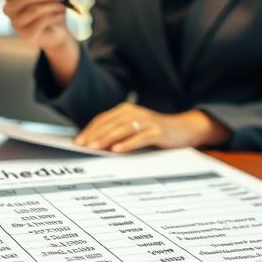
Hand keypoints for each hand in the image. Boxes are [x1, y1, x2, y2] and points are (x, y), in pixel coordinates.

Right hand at [2, 0, 72, 50]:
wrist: (56, 31)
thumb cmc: (50, 7)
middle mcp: (9, 8)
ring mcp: (15, 23)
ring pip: (34, 9)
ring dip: (53, 5)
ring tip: (63, 6)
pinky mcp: (25, 35)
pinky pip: (40, 22)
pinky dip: (54, 16)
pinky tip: (60, 15)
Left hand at [75, 104, 230, 152]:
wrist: (183, 129)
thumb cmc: (154, 133)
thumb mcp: (134, 130)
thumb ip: (117, 135)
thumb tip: (94, 146)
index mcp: (125, 110)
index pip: (103, 119)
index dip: (89, 130)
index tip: (77, 142)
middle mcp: (134, 112)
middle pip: (110, 124)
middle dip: (94, 135)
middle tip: (81, 146)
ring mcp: (147, 121)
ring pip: (122, 129)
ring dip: (106, 138)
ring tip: (94, 148)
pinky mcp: (158, 131)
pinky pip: (140, 137)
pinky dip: (128, 143)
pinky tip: (117, 150)